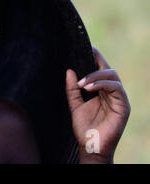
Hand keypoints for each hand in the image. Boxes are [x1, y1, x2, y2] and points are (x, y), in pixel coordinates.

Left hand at [65, 47, 130, 163]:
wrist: (90, 146)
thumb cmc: (83, 127)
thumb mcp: (74, 105)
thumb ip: (72, 89)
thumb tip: (69, 70)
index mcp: (101, 90)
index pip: (99, 69)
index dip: (94, 57)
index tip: (85, 47)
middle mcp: (111, 92)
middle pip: (107, 69)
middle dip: (95, 62)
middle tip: (80, 60)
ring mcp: (118, 98)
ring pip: (112, 76)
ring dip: (95, 76)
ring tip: (81, 83)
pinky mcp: (123, 106)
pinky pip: (116, 88)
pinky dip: (102, 84)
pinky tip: (88, 87)